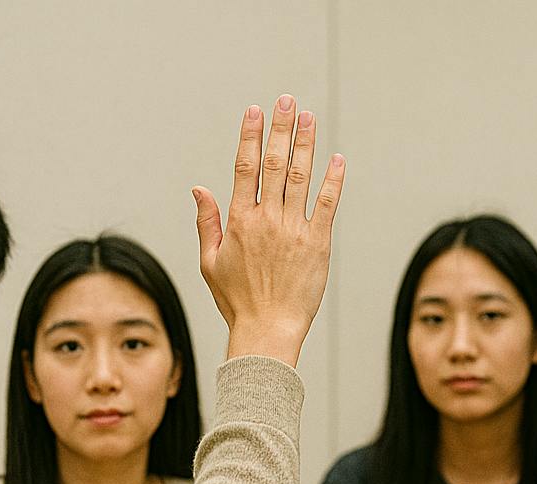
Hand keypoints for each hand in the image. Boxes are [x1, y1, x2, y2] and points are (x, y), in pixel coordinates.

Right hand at [193, 95, 345, 365]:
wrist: (267, 330)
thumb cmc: (237, 301)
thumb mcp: (210, 262)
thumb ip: (206, 222)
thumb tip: (199, 188)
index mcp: (239, 221)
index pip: (245, 167)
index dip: (250, 135)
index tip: (255, 111)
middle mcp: (266, 220)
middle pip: (275, 163)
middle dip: (281, 128)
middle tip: (287, 101)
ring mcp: (293, 230)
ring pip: (301, 177)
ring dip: (306, 144)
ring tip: (310, 117)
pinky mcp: (317, 244)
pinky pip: (326, 205)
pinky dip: (333, 181)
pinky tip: (337, 159)